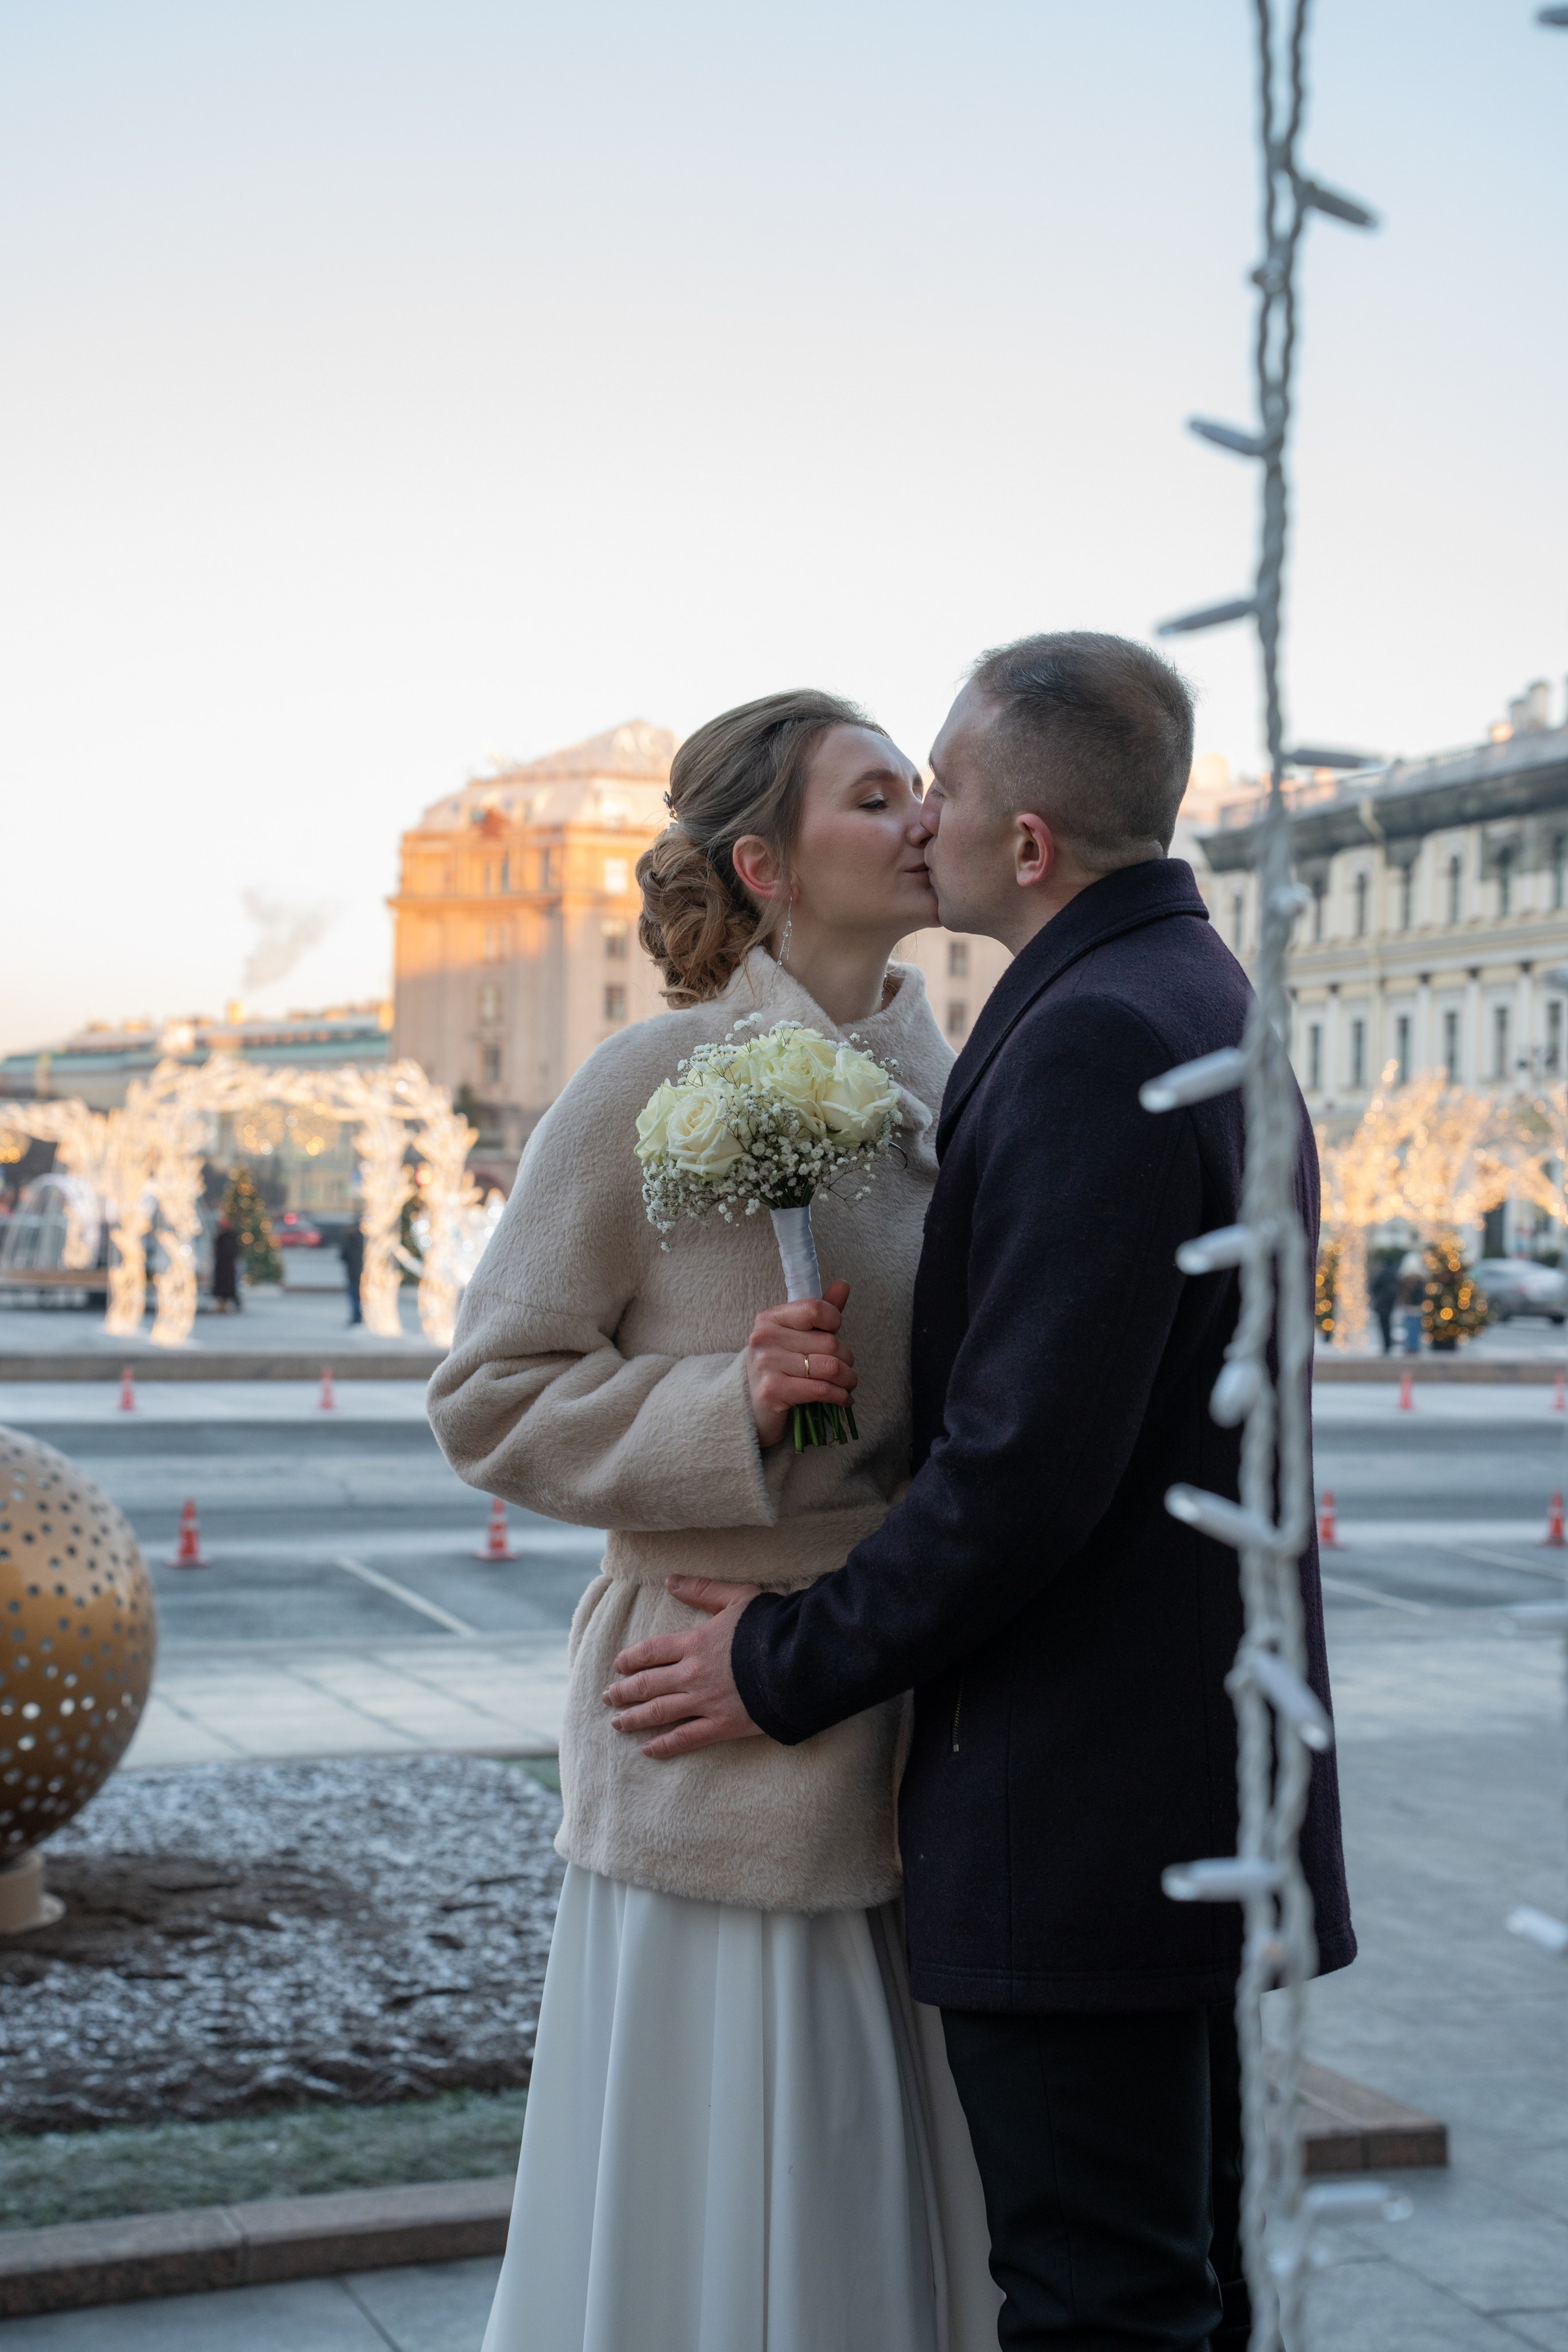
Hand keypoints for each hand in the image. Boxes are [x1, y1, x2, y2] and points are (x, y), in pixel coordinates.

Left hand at [604, 1576, 763, 1758]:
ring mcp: (705, 1701)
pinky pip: (686, 1738)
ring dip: (634, 1718)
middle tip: (608, 1697)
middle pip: (648, 1684)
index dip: (631, 1659)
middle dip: (624, 1691)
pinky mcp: (722, 1725)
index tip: (618, 1665)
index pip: (651, 1651)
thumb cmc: (771, 1626)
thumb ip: (703, 1590)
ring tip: (617, 1723)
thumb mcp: (737, 1597)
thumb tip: (671, 1581)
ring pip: (659, 1712)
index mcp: (695, 1642)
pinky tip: (648, 1750)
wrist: (798, 1661)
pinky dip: (665, 1745)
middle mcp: (693, 1673)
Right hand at [746, 1278, 855, 1447]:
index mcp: (769, 1319)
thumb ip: (820, 1312)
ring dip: (848, 1379)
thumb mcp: (797, 1337)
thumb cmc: (779, 1370)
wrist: (751, 1409)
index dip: (834, 1322)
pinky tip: (843, 1399)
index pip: (815, 1308)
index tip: (836, 1335)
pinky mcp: (773, 1390)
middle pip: (829, 1342)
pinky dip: (840, 1396)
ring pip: (830, 1367)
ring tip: (847, 1384)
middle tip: (846, 1370)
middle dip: (847, 1359)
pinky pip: (821, 1389)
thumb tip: (843, 1284)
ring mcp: (766, 1364)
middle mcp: (764, 1338)